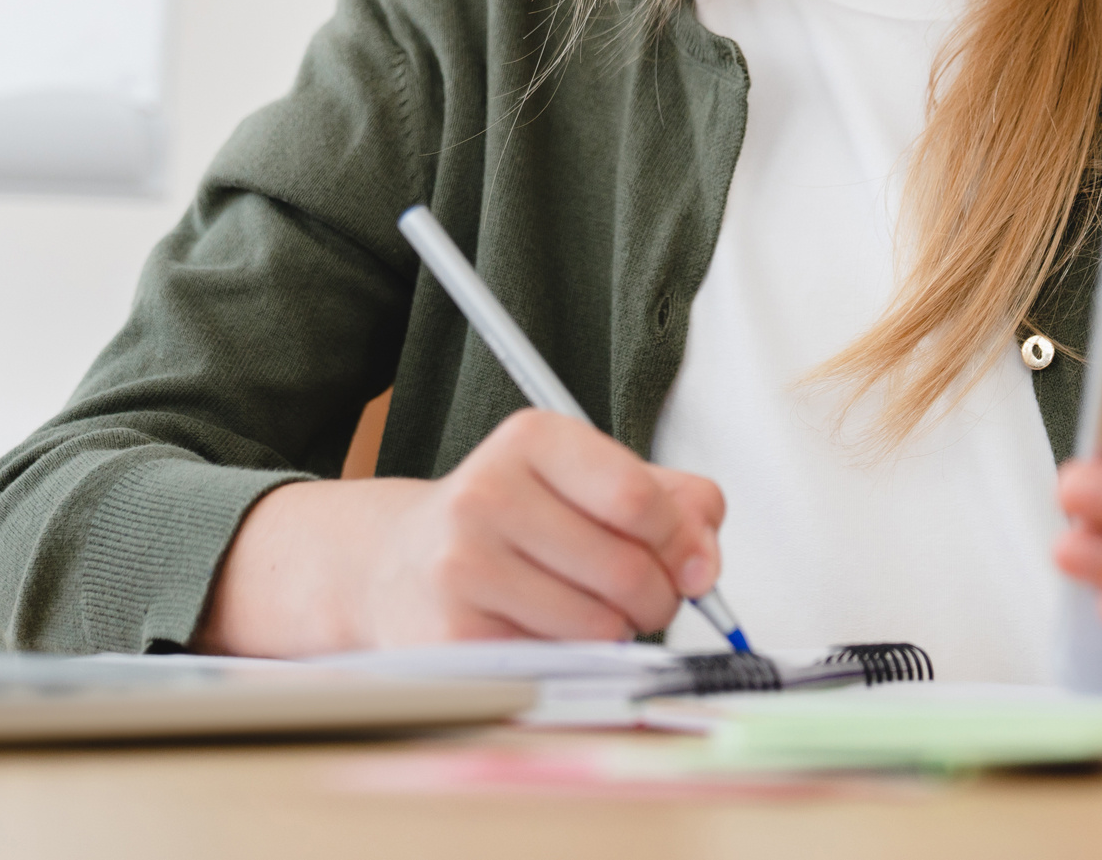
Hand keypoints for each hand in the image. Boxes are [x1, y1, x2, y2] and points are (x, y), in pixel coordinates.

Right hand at [197, 409, 725, 654]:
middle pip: (627, 568)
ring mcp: (463, 565)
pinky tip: (548, 631)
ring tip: (592, 611)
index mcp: (532, 440)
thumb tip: (704, 558)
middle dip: (660, 598)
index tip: (692, 563)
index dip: (680, 541)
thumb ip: (671, 501)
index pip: (637, 497)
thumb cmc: (512, 522)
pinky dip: (574, 658)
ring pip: (599, 625)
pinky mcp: (453, 634)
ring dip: (619, 632)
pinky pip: (560, 661)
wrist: (396, 565)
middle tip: (648, 599)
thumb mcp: (588, 483)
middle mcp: (489, 493)